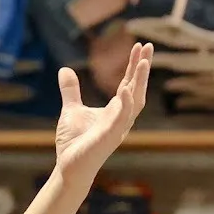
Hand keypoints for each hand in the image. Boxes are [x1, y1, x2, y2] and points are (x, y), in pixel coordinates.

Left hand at [53, 42, 153, 182]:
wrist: (69, 167)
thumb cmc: (74, 142)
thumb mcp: (71, 110)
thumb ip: (71, 90)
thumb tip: (64, 69)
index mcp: (115, 111)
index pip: (128, 84)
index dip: (134, 66)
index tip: (139, 46)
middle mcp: (121, 118)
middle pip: (137, 89)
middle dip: (143, 68)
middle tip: (148, 46)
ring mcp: (117, 128)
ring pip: (135, 103)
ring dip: (140, 82)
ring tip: (143, 62)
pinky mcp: (109, 138)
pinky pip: (121, 119)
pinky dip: (125, 104)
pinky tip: (125, 88)